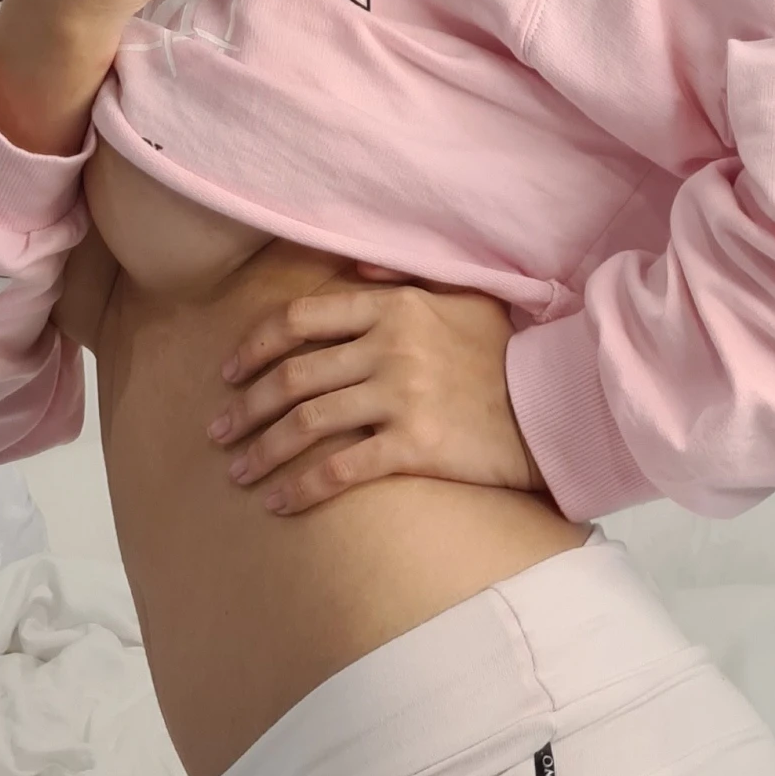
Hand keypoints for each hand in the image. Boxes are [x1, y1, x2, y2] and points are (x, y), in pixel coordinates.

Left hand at [206, 262, 550, 514]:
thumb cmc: (507, 354)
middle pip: (293, 375)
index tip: (229, 371)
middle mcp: (391, 346)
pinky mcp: (415, 446)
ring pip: (307, 422)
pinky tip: (279, 502)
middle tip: (219, 431)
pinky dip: (301, 487)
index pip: (301, 318)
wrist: (555, 406)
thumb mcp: (465, 297)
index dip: (255, 345)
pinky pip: (340, 469)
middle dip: (246, 406)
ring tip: (238, 471)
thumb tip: (357, 272)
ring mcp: (402, 396)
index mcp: (395, 306)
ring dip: (262, 449)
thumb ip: (408, 278)